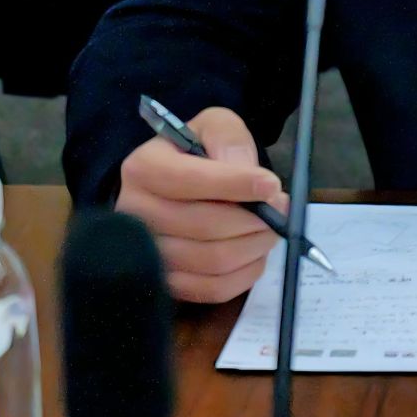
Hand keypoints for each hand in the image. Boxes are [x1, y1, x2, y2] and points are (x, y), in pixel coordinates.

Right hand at [114, 106, 287, 303]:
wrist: (177, 190)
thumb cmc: (196, 156)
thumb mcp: (212, 127)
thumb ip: (228, 137)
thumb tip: (243, 167)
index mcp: (143, 168)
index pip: (188, 180)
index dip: (235, 184)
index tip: (271, 185)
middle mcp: (135, 214)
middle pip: (205, 225)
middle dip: (255, 218)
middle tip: (280, 208)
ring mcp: (148, 255)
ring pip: (213, 260)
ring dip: (255, 245)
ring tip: (270, 227)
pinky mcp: (167, 284)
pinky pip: (213, 289)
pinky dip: (245, 273)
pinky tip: (255, 252)